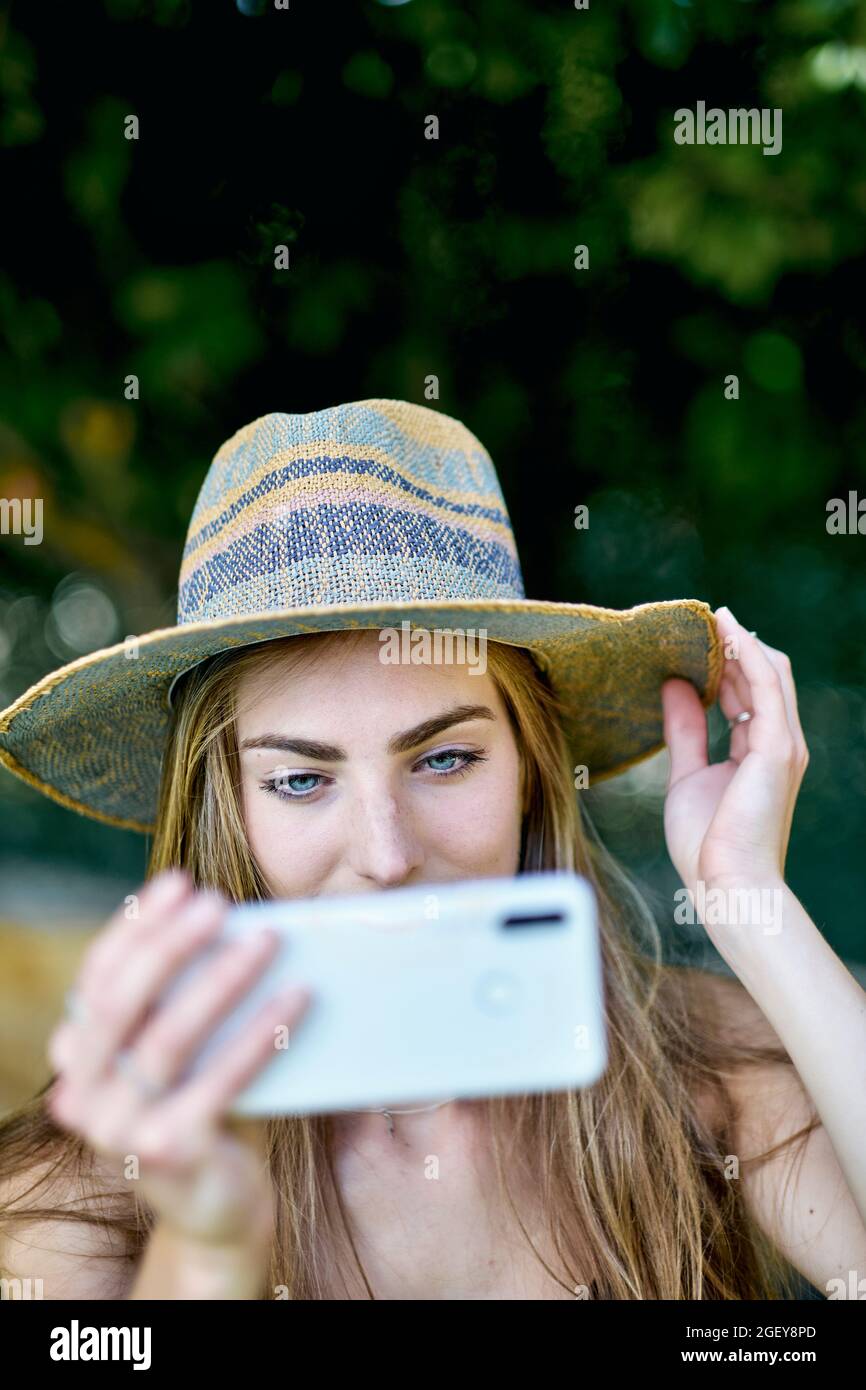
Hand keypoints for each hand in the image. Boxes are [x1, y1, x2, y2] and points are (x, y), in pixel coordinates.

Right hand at [45, 868, 311, 1249]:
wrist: (221, 1207)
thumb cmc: (205, 1109)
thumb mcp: (183, 1052)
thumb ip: (180, 1000)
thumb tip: (232, 918)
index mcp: (78, 1060)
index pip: (98, 977)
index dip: (137, 926)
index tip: (179, 882)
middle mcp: (83, 1095)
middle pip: (122, 1004)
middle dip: (172, 944)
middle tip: (219, 904)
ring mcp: (120, 1131)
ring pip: (168, 1040)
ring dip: (221, 981)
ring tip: (268, 941)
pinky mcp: (170, 1153)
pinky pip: (219, 1082)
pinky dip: (260, 1035)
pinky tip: (296, 998)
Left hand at [661, 606, 808, 897]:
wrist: (726, 883)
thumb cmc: (707, 843)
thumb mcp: (687, 774)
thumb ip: (685, 730)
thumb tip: (674, 687)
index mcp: (759, 752)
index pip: (750, 693)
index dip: (729, 663)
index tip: (699, 639)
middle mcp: (778, 743)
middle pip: (765, 677)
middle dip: (737, 646)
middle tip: (703, 620)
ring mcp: (782, 744)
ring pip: (771, 674)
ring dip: (743, 642)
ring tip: (714, 616)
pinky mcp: (776, 748)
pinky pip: (766, 686)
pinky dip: (749, 655)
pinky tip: (728, 633)